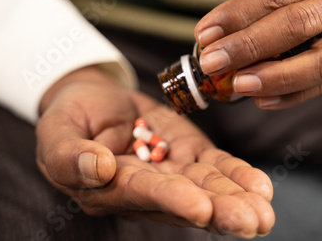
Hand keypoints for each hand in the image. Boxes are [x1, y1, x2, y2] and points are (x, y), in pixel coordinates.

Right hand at [36, 66, 273, 237]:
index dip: (172, 201)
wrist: (94, 100)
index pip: (145, 195)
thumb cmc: (69, 119)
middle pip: (187, 201)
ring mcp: (172, 170)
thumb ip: (69, 155)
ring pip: (209, 187)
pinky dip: (238, 174)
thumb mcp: (57, 134)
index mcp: (113, 189)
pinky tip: (261, 186)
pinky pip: (216, 166)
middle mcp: (148, 187)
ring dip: (238, 198)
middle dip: (221, 211)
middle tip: (252, 222)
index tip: (200, 208)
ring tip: (265, 209)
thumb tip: (98, 168)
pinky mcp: (189, 152)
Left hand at [194, 0, 321, 108]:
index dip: (240, 15)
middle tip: (212, 62)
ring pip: (321, 63)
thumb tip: (220, 29)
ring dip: (274, 79)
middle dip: (250, 48)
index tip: (207, 33)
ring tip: (238, 85)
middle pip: (299, 26)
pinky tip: (263, 100)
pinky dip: (294, 95)